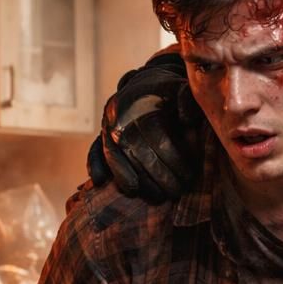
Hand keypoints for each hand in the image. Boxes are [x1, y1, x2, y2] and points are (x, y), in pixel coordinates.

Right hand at [89, 54, 198, 200]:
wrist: (143, 86)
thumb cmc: (168, 93)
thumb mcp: (181, 90)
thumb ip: (188, 100)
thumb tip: (188, 119)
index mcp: (140, 103)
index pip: (155, 134)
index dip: (173, 158)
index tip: (187, 175)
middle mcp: (118, 115)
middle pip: (136, 151)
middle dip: (158, 176)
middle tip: (176, 191)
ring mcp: (106, 127)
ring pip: (115, 158)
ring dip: (133, 181)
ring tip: (156, 197)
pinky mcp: (100, 137)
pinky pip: (94, 152)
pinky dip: (95, 167)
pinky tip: (102, 182)